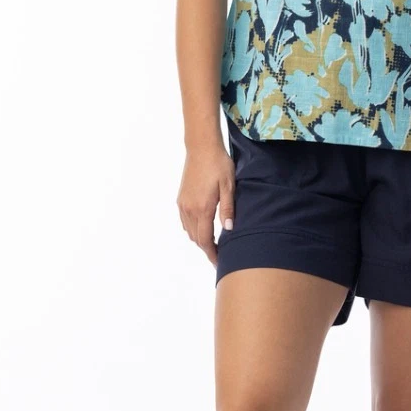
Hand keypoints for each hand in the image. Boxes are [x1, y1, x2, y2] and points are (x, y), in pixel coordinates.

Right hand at [177, 140, 235, 267]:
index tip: (219, 262)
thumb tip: (229, 230)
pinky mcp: (180, 199)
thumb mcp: (229, 186)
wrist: (201, 148)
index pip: (205, 239)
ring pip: (189, 231)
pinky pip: (184, 221)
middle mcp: (189, 209)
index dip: (211, 253)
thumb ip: (228, 209)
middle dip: (206, 248)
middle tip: (219, 254)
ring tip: (213, 243)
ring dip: (199, 239)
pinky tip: (202, 227)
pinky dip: (192, 229)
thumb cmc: (219, 165)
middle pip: (196, 238)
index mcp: (202, 208)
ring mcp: (183, 204)